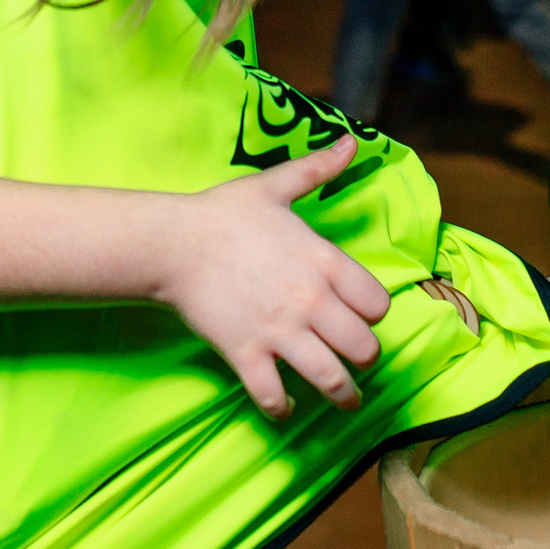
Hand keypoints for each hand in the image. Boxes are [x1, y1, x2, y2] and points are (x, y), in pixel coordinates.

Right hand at [154, 137, 392, 419]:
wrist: (172, 241)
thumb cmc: (224, 212)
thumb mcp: (277, 184)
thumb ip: (319, 169)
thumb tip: (353, 141)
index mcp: (324, 262)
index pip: (378, 305)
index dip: (374, 314)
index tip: (362, 316)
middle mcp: (310, 301)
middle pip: (363, 348)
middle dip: (363, 358)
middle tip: (355, 360)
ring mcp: (278, 331)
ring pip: (331, 379)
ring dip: (342, 396)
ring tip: (345, 401)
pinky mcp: (245, 352)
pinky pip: (273, 395)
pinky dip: (281, 407)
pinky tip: (283, 405)